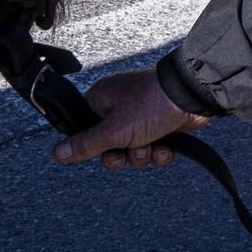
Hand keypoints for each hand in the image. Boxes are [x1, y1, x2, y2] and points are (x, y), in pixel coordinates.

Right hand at [52, 69, 208, 170]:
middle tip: (129, 150)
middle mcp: (119, 107)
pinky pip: (152, 148)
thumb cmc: (152, 104)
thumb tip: (57, 153)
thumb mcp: (114, 130)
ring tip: (152, 144)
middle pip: (108, 146)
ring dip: (143, 155)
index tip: (102, 149)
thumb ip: (85, 144)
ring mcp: (141, 117)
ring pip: (131, 151)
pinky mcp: (160, 125)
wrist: (193, 96)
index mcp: (102, 100)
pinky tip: (167, 146)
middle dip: (121, 155)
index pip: (83, 129)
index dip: (92, 145)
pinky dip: (159, 151)